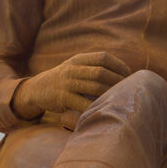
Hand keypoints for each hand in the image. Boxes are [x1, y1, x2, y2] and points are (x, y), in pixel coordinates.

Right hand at [11, 51, 130, 129]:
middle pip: (101, 73)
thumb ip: (93, 66)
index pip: (103, 58)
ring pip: (94, 87)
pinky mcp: (63, 99)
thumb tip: (122, 72)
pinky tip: (105, 109)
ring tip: (120, 99)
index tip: (129, 74)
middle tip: (129, 89)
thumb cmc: (64, 80)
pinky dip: (96, 107)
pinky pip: (83, 104)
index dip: (118, 65)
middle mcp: (72, 69)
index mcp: (78, 59)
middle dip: (118, 80)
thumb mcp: (75, 66)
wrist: (37, 89)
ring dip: (110, 94)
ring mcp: (67, 84)